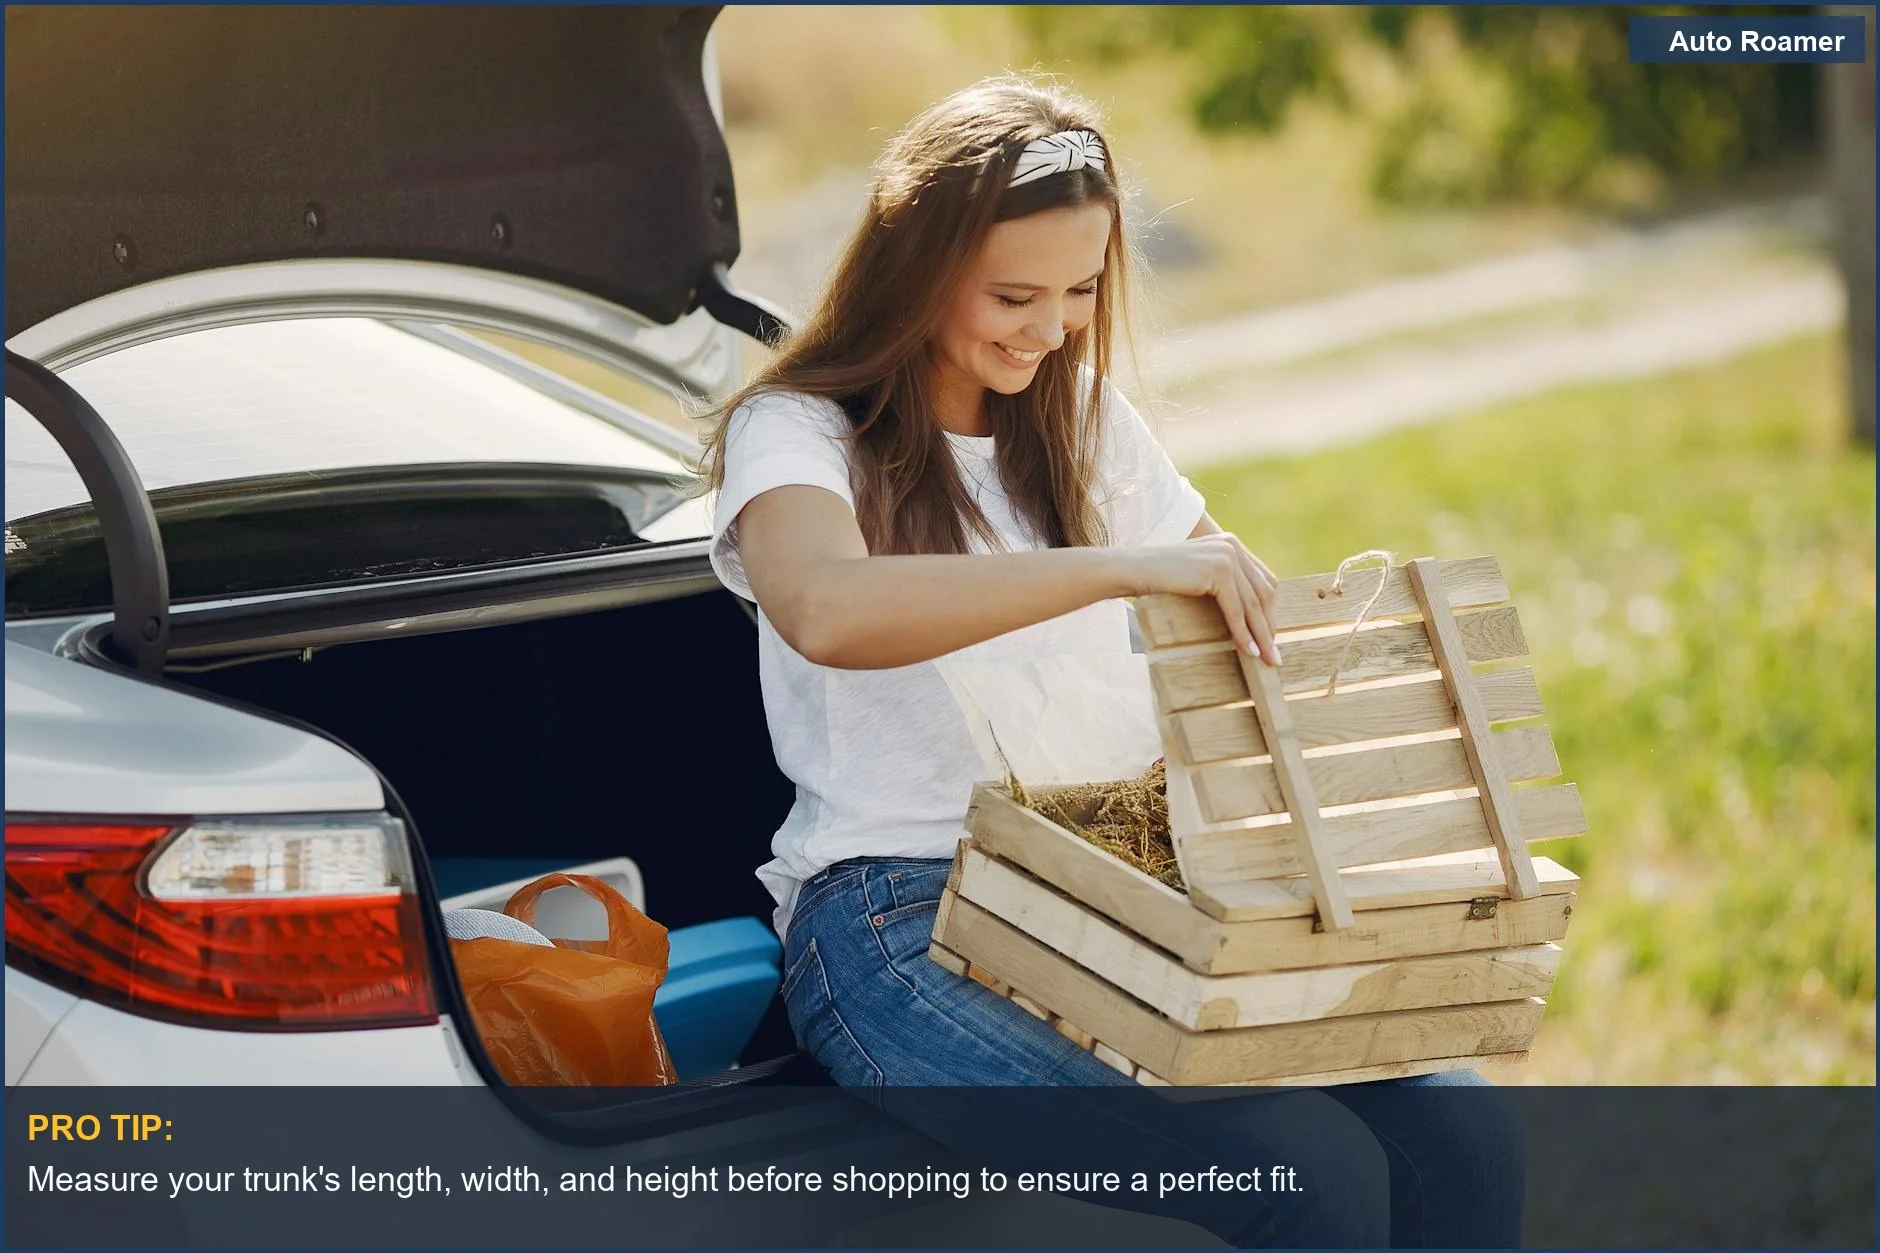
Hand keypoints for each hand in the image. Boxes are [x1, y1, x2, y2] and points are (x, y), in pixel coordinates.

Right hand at [1122, 533, 1281, 663]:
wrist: (1132, 569)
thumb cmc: (1160, 578)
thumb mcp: (1198, 575)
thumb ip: (1222, 583)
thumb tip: (1248, 616)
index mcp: (1231, 544)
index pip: (1263, 581)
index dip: (1269, 611)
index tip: (1270, 637)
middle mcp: (1233, 546)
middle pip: (1263, 593)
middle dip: (1269, 626)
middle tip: (1273, 654)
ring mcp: (1227, 556)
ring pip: (1252, 604)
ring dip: (1261, 635)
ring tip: (1265, 659)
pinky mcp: (1218, 571)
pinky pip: (1236, 609)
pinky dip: (1243, 633)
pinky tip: (1248, 651)